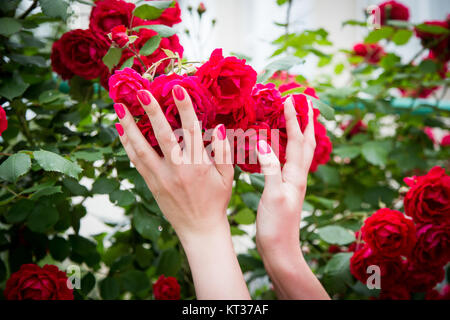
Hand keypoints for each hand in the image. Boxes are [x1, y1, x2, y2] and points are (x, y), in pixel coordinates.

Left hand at [114, 85, 249, 298]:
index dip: (185, 108)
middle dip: (151, 112)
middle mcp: (178, 170)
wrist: (200, 229)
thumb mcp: (227, 177)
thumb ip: (223, 152)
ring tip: (119, 107)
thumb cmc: (216, 201)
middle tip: (140, 91)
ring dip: (129, 127)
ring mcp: (161, 178)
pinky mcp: (151, 185)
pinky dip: (127, 145)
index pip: (192, 131)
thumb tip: (218, 128)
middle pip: (163, 136)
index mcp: (199, 166)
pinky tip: (120, 131)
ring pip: (142, 149)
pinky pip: (136, 162)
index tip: (177, 89)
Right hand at [255, 96, 329, 299]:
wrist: (280, 250)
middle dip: (305, 121)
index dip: (294, 118)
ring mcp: (293, 183)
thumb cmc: (277, 226)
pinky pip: (288, 161)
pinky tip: (277, 147)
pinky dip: (286, 147)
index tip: (289, 98)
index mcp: (296, 175)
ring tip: (293, 118)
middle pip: (306, 142)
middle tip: (302, 102)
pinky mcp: (285, 189)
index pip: (297, 140)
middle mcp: (298, 176)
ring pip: (299, 151)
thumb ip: (271, 168)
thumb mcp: (273, 196)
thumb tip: (264, 141)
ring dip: (298, 132)